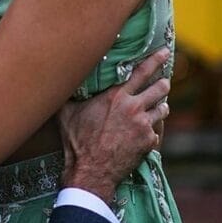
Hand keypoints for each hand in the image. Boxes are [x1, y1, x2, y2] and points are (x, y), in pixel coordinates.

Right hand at [59, 48, 170, 203]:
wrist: (91, 170)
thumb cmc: (76, 141)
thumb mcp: (67, 113)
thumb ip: (70, 95)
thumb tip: (57, 80)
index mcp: (117, 96)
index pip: (142, 72)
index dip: (156, 60)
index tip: (164, 52)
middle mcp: (134, 108)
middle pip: (160, 88)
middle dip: (163, 83)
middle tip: (164, 80)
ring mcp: (144, 126)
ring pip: (163, 109)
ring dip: (160, 106)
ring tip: (157, 107)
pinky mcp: (149, 142)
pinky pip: (156, 131)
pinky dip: (152, 130)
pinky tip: (145, 133)